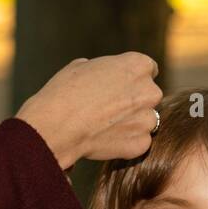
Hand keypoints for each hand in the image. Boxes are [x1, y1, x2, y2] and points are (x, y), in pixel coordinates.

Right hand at [16, 52, 162, 170]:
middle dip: (134, 101)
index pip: (148, 69)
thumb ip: (104, 69)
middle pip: (149, 95)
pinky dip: (126, 142)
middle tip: (110, 108)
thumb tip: (105, 76)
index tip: (120, 86)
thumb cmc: (65, 92)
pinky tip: (106, 139)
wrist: (58, 126)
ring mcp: (147, 120)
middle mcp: (150, 91)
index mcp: (137, 65)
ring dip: (132, 122)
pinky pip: (139, 141)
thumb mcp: (82, 67)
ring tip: (105, 125)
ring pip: (145, 120)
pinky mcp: (141, 143)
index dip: (133, 78)